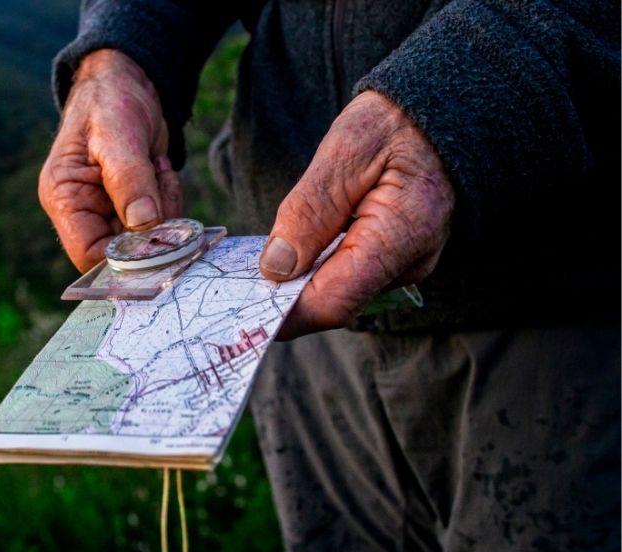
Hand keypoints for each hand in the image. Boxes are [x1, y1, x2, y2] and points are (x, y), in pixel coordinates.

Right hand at [38, 49, 183, 271]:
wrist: (129, 83)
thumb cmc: (109, 102)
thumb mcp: (116, 135)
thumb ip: (129, 179)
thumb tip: (144, 224)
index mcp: (65, 199)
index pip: (89, 255)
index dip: (123, 258)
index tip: (155, 237)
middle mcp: (86, 213)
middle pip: (125, 252)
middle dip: (152, 227)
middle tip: (162, 185)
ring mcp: (113, 212)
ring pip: (149, 239)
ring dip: (165, 208)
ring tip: (156, 167)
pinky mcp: (137, 207)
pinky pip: (163, 223)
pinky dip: (170, 199)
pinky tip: (160, 169)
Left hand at [259, 91, 454, 339]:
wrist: (441, 111)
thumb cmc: (396, 122)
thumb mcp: (346, 151)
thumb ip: (310, 211)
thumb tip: (276, 268)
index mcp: (402, 236)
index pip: (334, 301)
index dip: (285, 312)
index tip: (242, 306)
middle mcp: (409, 263)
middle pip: (333, 301)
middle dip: (287, 296)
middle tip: (238, 281)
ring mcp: (405, 265)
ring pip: (339, 291)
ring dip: (300, 281)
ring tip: (264, 261)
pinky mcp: (395, 259)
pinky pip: (349, 275)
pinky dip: (317, 267)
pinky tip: (294, 250)